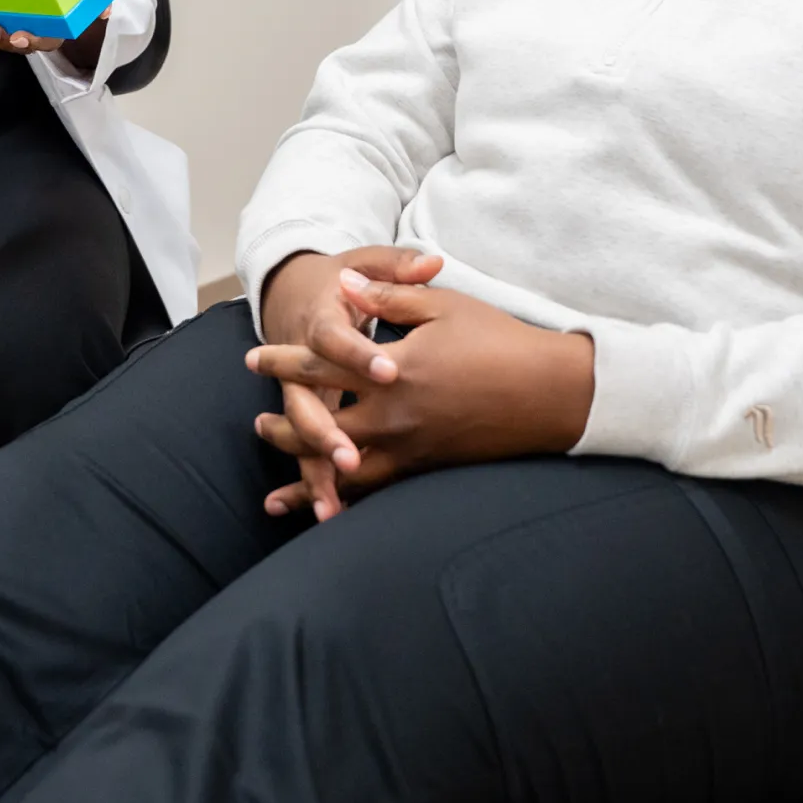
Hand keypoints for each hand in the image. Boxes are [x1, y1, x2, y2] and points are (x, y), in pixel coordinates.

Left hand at [0, 8, 109, 67]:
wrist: (76, 3)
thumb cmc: (83, 4)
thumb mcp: (94, 4)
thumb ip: (100, 6)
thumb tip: (106, 11)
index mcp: (58, 32)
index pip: (47, 42)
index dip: (33, 41)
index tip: (21, 36)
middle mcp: (39, 36)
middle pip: (22, 45)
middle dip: (6, 40)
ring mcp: (22, 31)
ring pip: (4, 40)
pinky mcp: (8, 25)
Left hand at [249, 270, 593, 516]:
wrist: (549, 392)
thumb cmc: (497, 341)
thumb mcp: (441, 306)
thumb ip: (389, 297)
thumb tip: (346, 286)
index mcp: (392, 368)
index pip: (321, 366)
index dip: (283, 362)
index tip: (253, 358)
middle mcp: (393, 415)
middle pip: (320, 426)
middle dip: (284, 426)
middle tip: (258, 425)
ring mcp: (410, 448)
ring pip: (343, 470)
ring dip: (307, 475)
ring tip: (277, 488)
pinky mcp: (428, 469)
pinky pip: (377, 493)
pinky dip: (346, 503)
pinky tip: (329, 516)